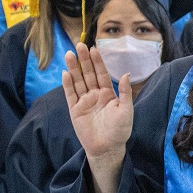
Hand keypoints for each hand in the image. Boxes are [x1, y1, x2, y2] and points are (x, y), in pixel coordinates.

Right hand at [62, 42, 132, 163]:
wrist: (108, 148)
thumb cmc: (120, 130)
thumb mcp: (126, 110)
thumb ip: (125, 92)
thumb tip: (126, 74)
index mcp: (108, 94)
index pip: (102, 74)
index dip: (98, 62)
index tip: (94, 49)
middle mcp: (95, 95)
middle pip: (88, 74)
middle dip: (84, 60)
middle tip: (79, 45)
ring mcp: (84, 102)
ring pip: (78, 81)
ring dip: (73, 68)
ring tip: (69, 54)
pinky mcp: (75, 110)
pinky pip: (70, 95)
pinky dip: (68, 84)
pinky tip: (65, 73)